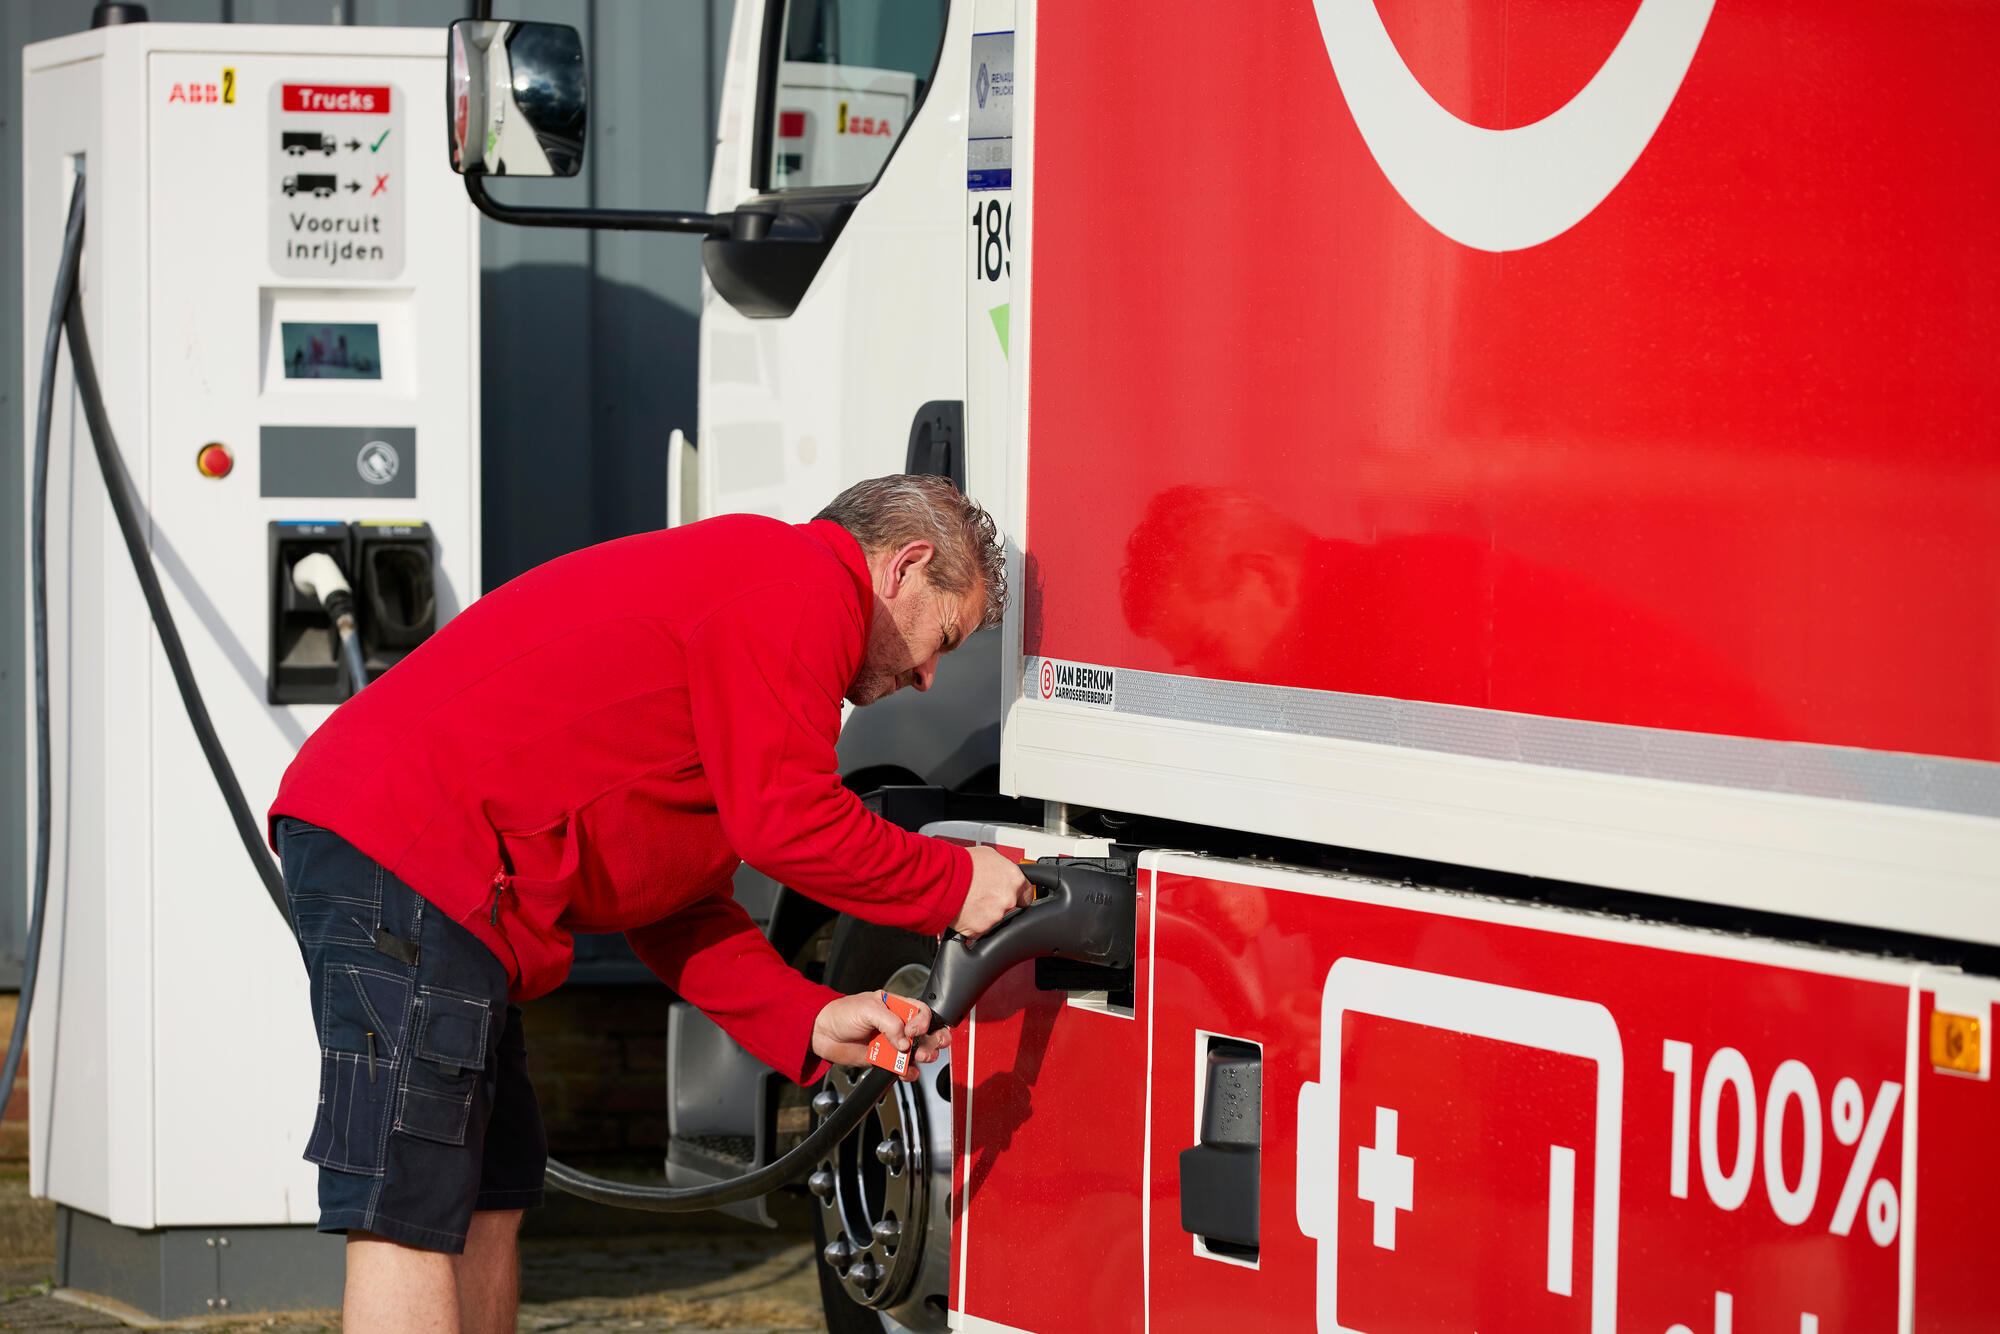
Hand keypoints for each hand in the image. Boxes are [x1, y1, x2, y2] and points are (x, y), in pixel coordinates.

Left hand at [811, 990, 947, 1080]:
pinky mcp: (884, 1059)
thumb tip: (905, 1041)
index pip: (922, 1012)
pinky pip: (904, 1068)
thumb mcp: (868, 1009)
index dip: (924, 1022)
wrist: (822, 1033)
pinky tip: (906, 1071)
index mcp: (897, 1006)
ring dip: (924, 1056)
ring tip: (917, 1058)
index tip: (913, 1031)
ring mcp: (892, 1043)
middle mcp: (898, 1024)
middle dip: (933, 1041)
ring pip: (919, 1051)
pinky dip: (909, 1072)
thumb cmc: (842, 1013)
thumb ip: (890, 1023)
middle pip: (928, 1033)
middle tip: (923, 1049)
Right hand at [952, 845, 1034, 938]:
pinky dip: (971, 922)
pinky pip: (978, 929)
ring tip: (969, 899)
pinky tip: (963, 910)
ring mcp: (994, 916)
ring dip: (983, 912)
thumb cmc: (961, 864)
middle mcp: (1008, 899)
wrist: (941, 878)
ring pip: (992, 918)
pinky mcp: (979, 929)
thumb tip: (1002, 872)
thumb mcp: (989, 856)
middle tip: (981, 894)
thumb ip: (1002, 868)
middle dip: (996, 902)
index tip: (1014, 897)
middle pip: (1008, 906)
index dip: (1018, 895)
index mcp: (1014, 880)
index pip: (1027, 894)